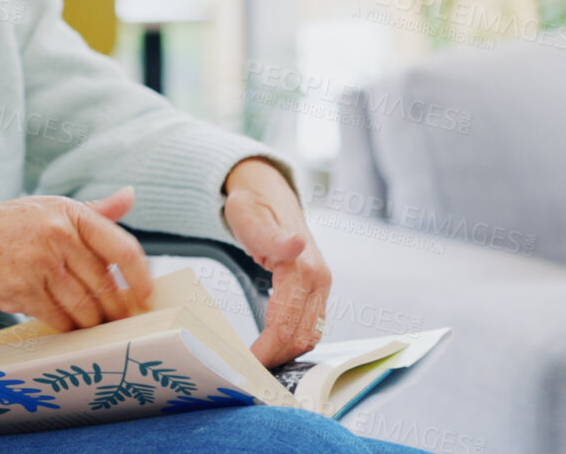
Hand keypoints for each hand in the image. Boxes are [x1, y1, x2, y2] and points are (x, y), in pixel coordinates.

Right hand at [0, 186, 155, 331]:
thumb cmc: (4, 226)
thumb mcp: (50, 208)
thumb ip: (94, 210)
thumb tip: (130, 196)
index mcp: (71, 214)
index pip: (121, 247)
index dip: (140, 276)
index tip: (147, 293)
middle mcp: (58, 236)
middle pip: (106, 285)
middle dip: (118, 308)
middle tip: (122, 318)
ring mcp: (40, 265)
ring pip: (84, 307)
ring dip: (93, 322)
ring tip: (94, 324)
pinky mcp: (22, 291)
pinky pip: (59, 319)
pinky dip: (68, 327)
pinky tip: (67, 324)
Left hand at [222, 157, 331, 367]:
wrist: (267, 193)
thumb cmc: (253, 205)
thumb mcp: (251, 216)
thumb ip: (271, 236)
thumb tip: (295, 244)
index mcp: (303, 268)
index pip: (287, 324)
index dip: (266, 350)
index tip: (244, 365)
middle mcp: (319, 280)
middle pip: (301, 336)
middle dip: (274, 358)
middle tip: (244, 371)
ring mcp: (321, 286)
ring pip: (309, 336)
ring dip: (284, 354)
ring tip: (254, 365)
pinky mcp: (317, 290)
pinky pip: (309, 326)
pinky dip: (291, 342)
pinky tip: (269, 349)